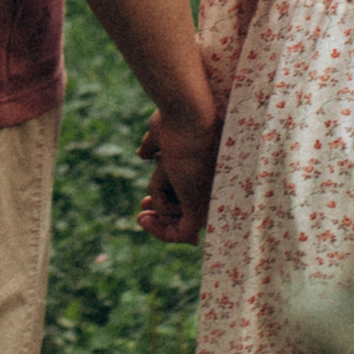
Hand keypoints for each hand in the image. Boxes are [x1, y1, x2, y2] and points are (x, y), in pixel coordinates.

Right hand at [134, 100, 220, 243]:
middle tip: (141, 215)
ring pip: (180, 223)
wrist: (188, 118)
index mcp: (206, 173)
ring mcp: (208, 201)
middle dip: (162, 221)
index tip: (145, 203)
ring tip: (145, 207)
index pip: (191, 202)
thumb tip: (143, 154)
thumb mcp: (161, 136)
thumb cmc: (174, 119)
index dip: (168, 207)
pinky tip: (145, 219)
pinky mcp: (199, 210)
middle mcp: (212, 190)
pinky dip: (161, 232)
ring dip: (159, 214)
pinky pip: (181, 234)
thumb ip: (154, 147)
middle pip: (188, 219)